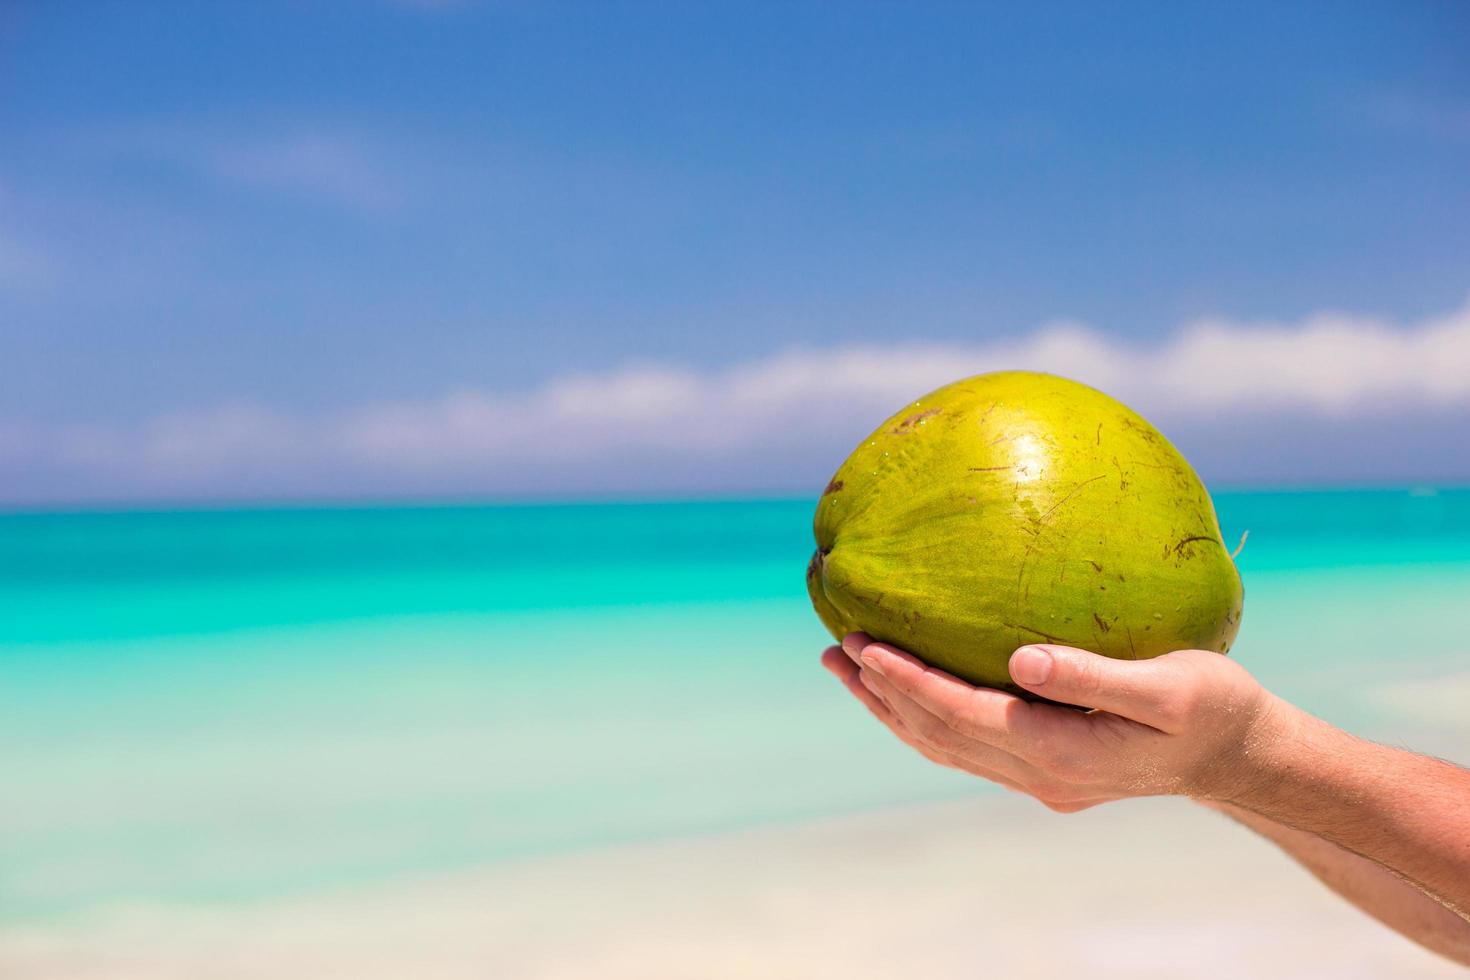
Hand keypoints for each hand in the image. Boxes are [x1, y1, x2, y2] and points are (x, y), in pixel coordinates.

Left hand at [820, 632, 1279, 811]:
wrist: (1240, 757)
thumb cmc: (1215, 708)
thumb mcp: (1172, 688)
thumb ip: (1095, 677)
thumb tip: (1023, 660)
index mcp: (1063, 752)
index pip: (961, 715)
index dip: (908, 682)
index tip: (864, 645)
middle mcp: (1039, 773)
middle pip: (938, 736)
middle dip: (882, 692)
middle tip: (836, 648)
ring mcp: (1039, 778)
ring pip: (945, 745)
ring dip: (893, 708)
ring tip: (849, 666)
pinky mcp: (1046, 768)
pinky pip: (968, 744)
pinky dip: (927, 716)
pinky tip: (908, 688)